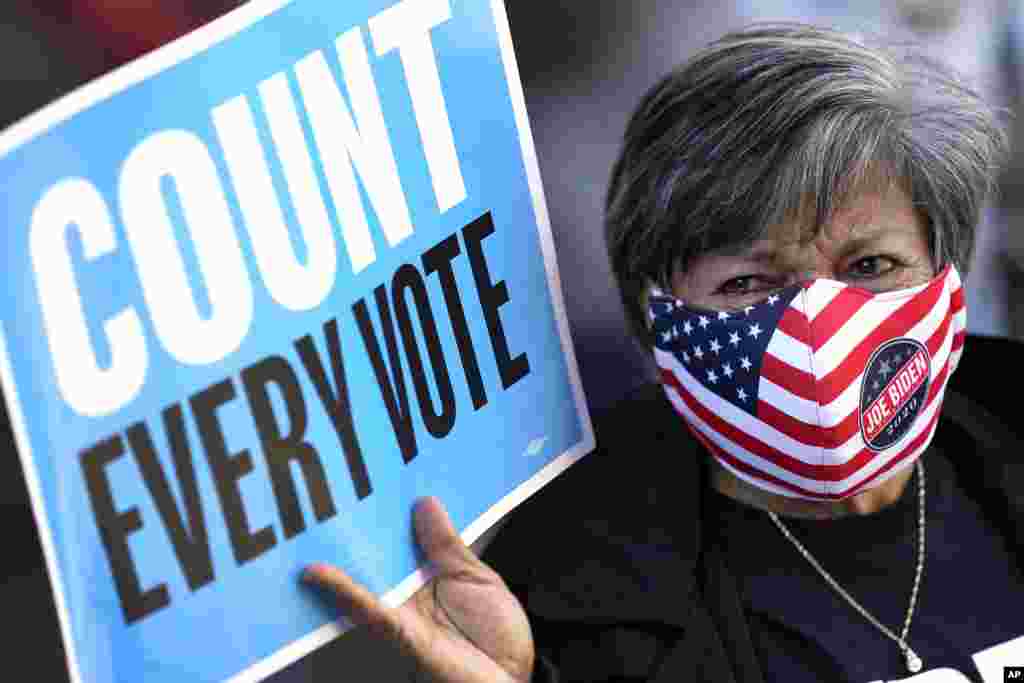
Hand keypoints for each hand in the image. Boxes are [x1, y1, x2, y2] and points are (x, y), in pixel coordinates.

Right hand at [303, 497, 534, 682]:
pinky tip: (316, 573)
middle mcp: (402, 594)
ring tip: (305, 523)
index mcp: (421, 576)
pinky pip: (368, 611)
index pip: (393, 538)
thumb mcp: (474, 577)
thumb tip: (424, 501)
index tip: (362, 473)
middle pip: (369, 555)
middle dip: (344, 527)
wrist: (511, 678)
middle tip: (319, 489)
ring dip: (332, 554)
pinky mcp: (400, 637)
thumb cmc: (496, 636)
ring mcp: (397, 615)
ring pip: (358, 579)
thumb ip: (446, 544)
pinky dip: (342, 591)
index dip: (378, 511)